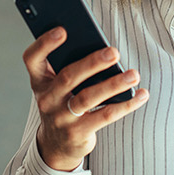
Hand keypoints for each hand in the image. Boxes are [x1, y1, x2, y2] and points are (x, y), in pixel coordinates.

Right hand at [22, 27, 149, 170]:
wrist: (56, 144)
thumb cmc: (63, 103)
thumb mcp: (58, 86)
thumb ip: (71, 67)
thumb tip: (105, 51)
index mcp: (40, 80)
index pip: (32, 58)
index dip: (44, 44)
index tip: (62, 30)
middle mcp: (47, 99)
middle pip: (68, 77)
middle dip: (92, 63)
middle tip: (114, 52)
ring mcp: (61, 118)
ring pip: (88, 98)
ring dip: (113, 85)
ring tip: (134, 74)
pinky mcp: (78, 133)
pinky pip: (105, 116)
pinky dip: (126, 105)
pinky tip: (141, 94)